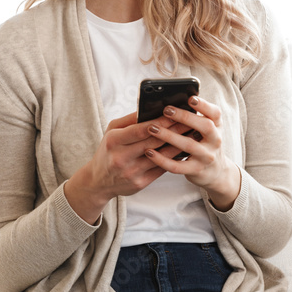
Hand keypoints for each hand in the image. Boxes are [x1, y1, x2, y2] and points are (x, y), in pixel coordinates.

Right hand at [76, 111, 191, 201]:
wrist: (99, 181)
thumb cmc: (108, 150)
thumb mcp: (112, 132)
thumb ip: (130, 120)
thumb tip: (151, 108)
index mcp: (113, 141)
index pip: (140, 129)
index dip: (160, 122)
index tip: (176, 113)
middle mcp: (121, 158)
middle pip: (153, 142)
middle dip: (174, 131)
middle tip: (190, 122)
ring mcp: (131, 172)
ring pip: (161, 157)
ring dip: (178, 145)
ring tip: (192, 135)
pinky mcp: (140, 183)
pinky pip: (161, 169)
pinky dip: (174, 159)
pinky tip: (184, 150)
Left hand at [142, 96, 241, 207]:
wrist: (215, 172)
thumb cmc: (204, 144)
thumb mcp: (206, 130)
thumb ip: (194, 119)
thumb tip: (169, 104)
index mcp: (217, 126)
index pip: (215, 113)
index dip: (204, 105)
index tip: (191, 98)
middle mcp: (215, 140)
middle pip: (205, 126)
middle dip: (185, 117)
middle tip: (166, 110)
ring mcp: (207, 157)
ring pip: (188, 145)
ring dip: (169, 136)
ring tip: (152, 128)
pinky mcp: (196, 170)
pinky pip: (177, 166)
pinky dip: (162, 159)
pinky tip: (149, 152)